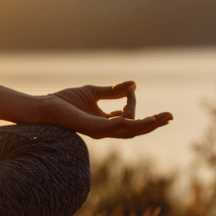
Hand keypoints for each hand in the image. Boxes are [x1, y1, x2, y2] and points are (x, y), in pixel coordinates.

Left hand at [38, 81, 171, 138]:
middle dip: (153, 124)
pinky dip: (131, 123)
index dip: (133, 101)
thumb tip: (132, 84)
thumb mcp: (92, 92)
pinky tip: (143, 119)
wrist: (45, 106)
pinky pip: (117, 127)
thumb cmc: (65, 101)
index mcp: (105, 122)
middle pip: (135, 130)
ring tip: (163, 119)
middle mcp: (105, 130)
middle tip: (170, 117)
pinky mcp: (94, 128)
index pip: (128, 115)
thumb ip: (112, 91)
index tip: (131, 88)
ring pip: (129, 131)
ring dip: (147, 125)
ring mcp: (100, 131)